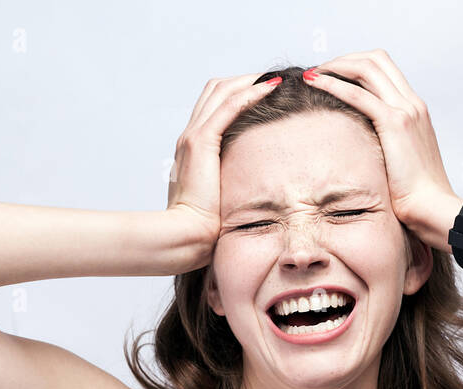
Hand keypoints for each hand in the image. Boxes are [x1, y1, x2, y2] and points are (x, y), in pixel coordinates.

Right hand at [166, 72, 282, 270]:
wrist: (186, 235)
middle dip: (244, 81)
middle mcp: (189, 136)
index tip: (263, 93)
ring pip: (221, 91)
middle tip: (272, 80)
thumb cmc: (202, 225)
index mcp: (191, 148)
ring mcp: (193, 137)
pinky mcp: (201, 142)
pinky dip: (250, 92)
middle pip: (215, 90)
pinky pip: (228, 106)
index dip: (237, 93)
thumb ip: (227, 184)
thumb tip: (248, 188)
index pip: (212, 105)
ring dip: (249, 81)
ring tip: (275, 79)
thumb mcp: (217, 197)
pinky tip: (271, 88)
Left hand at [302, 50, 457, 239]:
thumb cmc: (416, 196)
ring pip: (367, 68)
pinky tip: (315, 83)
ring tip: (313, 74)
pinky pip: (358, 94)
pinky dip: (334, 84)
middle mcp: (412, 103)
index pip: (385, 69)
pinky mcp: (395, 123)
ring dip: (336, 66)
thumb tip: (364, 152)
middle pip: (376, 60)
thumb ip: (386, 147)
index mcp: (415, 110)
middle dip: (343, 60)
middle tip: (319, 71)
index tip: (332, 76)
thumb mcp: (400, 162)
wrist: (433, 208)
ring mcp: (406, 110)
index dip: (355, 65)